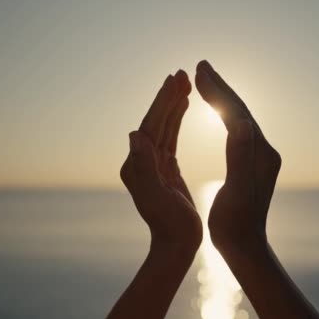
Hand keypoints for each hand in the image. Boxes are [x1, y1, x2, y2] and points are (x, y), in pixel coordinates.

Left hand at [120, 70, 201, 249]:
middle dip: (167, 96)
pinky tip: (184, 106)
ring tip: (184, 82)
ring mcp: (153, 163)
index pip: (150, 125)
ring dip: (173, 103)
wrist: (175, 246)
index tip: (174, 79)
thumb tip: (134, 135)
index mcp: (137, 165)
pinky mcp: (166, 168)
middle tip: (181, 72)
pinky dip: (176, 118)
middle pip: (155, 121)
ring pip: (164, 126)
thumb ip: (144, 167)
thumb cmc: (170, 226)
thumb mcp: (157, 197)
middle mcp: (141, 160)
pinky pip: (171, 137)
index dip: (162, 101)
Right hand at [195, 60, 280, 247]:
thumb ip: (239, 156)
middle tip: (200, 65)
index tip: (199, 70)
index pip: (237, 113)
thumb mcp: (237, 193)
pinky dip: (224, 113)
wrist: (246, 246)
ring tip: (204, 80)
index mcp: (259, 153)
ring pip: (239, 116)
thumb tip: (240, 121)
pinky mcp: (253, 161)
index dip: (218, 91)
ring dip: (222, 97)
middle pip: (240, 109)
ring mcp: (260, 155)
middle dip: (220, 86)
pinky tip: (216, 112)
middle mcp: (264, 149)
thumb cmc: (235, 225)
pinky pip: (238, 129)